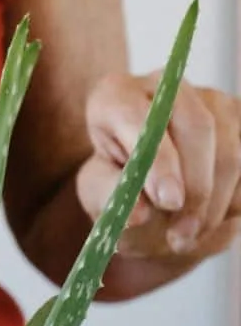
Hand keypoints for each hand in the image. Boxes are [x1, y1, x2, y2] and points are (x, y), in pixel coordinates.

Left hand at [76, 72, 240, 261]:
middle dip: (195, 188)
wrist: (150, 197)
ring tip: (186, 238)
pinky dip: (232, 202)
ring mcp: (211, 101)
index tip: (168, 202)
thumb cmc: (119, 188)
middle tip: (180, 235)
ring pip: (231, 150)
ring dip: (214, 204)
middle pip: (198, 127)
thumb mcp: (98, 194)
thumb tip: (137, 214)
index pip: (142, 117)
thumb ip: (110, 197)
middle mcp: (166, 87)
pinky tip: (204, 220)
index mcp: (117, 95)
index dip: (159, 161)